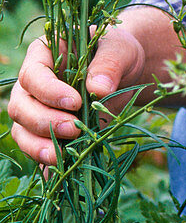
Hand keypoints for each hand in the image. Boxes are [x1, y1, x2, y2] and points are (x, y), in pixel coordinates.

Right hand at [8, 6, 185, 164]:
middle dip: (44, 122)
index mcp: (43, 55)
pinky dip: (46, 163)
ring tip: (61, 157)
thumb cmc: (118, 54)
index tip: (75, 102)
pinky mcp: (50, 132)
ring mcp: (38, 109)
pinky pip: (38, 149)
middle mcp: (33, 84)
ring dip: (38, 146)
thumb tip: (98, 89)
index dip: (48, 91)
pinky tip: (60, 172)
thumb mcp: (120, 50)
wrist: (127, 72)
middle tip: (73, 129)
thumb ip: (109, 64)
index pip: (32, 75)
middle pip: (21, 107)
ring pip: (22, 131)